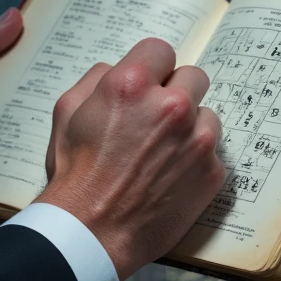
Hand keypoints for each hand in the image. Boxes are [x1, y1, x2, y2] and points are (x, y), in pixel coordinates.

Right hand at [35, 36, 224, 280]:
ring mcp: (197, 139)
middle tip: (156, 118)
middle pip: (193, 76)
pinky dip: (196, 159)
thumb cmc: (76, 172)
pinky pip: (213, 151)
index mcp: (131, 84)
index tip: (148, 83)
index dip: (152, 67)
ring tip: (163, 151)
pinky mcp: (212, 171)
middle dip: (175, 92)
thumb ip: (96, 78)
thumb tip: (119, 69)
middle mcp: (170, 105)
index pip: (161, 49)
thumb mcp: (67, 110)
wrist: (93, 231)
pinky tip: (171, 175)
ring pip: (207, 114)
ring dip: (190, 126)